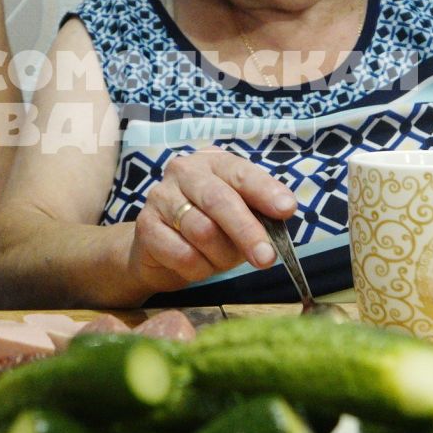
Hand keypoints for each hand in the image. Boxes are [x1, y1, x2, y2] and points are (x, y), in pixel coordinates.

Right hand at [125, 150, 296, 294]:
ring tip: (221, 262)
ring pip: (202, 231)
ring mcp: (161, 196)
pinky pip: (182, 254)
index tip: (287, 209)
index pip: (242, 173)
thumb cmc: (209, 228)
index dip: (265, 191)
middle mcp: (184, 171)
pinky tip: (198, 267)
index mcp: (214, 163)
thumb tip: (282, 218)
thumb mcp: (238, 217)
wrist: (159, 249)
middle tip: (266, 258)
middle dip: (247, 231)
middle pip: (220, 201)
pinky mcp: (145, 226)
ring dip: (220, 257)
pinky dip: (198, 269)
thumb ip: (258, 214)